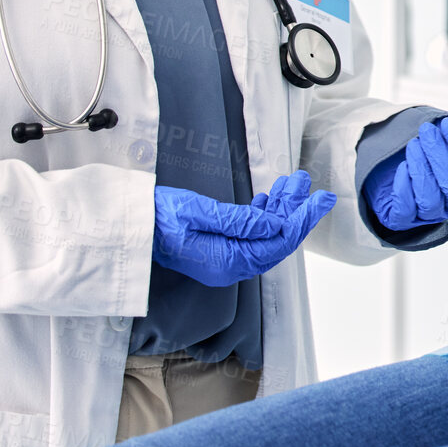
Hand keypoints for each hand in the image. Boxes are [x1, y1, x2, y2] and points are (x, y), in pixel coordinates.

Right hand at [153, 175, 335, 287]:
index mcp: (227, 261)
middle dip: (296, 210)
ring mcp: (224, 257)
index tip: (320, 199)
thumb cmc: (156, 217)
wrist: (127, 225)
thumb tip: (274, 225)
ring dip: (281, 207)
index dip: (301, 220)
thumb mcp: (199, 212)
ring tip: (294, 182)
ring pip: (265, 233)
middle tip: (311, 186)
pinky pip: (250, 233)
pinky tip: (271, 197)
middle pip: (276, 239)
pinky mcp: (218, 247)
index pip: (277, 243)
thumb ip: (238, 221)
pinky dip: (263, 213)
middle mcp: (230, 265)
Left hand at [363, 116, 447, 230]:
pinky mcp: (407, 217)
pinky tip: (403, 167)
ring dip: (420, 168)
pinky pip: (406, 211)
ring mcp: (433, 211)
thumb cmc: (442, 141)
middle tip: (427, 132)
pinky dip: (403, 187)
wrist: (413, 147)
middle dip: (440, 155)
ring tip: (414, 145)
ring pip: (431, 200)